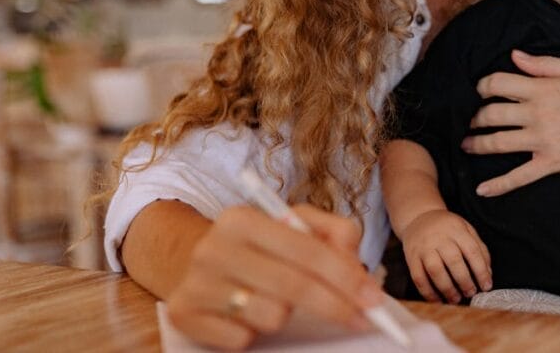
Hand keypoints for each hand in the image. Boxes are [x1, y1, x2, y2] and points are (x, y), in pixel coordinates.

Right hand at [165, 204, 383, 349]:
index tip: (373, 298)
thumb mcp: (294, 225)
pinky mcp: (185, 316)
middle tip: (362, 319)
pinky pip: (241, 339)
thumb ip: (334, 233)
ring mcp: (196, 284)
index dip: (346, 277)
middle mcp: (213, 248)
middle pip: (293, 286)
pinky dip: (253, 333)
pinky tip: (247, 316)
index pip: (306, 250)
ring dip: (286, 316)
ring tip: (276, 301)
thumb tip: (355, 265)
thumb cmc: (259, 247)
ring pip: (271, 316)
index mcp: (242, 219)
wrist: (192, 263)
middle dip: (336, 305)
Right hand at [400, 209, 491, 303]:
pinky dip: (428, 292)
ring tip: (456, 299)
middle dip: (464, 281)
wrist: (418, 217)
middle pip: (453, 261)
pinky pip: (418, 278)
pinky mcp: (411, 258)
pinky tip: (438, 300)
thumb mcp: (466, 230)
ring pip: (435, 270)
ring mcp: (423, 247)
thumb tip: (488, 274)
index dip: (481, 271)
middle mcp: (439, 237)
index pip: (472, 251)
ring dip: (447, 289)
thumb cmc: (447, 228)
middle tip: (470, 293)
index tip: (486, 286)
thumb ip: (480, 249)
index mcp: (456, 229)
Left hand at [466, 50, 559, 196]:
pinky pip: (519, 177)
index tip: (481, 90)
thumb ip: (544, 63)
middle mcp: (538, 114)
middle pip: (491, 113)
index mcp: (543, 89)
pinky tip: (482, 190)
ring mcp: (543, 141)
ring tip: (467, 144)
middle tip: (472, 119)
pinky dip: (498, 185)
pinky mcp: (552, 163)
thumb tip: (515, 56)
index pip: (497, 83)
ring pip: (498, 143)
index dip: (483, 86)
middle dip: (476, 116)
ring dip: (477, 144)